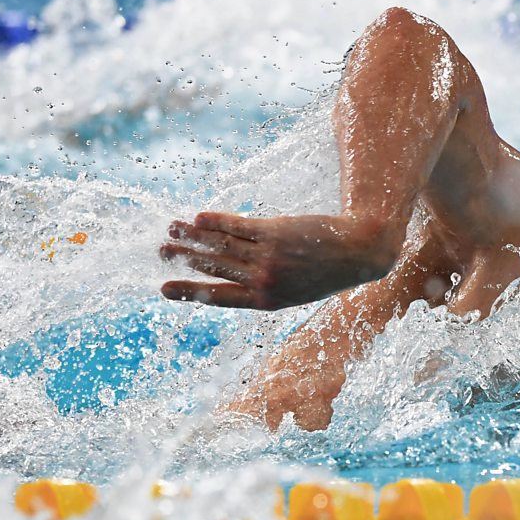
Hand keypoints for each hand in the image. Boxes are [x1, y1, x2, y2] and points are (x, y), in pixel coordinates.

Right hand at [159, 211, 394, 309]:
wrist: (360, 252)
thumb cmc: (329, 272)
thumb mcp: (298, 291)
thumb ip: (267, 287)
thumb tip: (234, 278)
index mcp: (268, 301)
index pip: (218, 297)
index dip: (188, 293)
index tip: (163, 289)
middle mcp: (264, 281)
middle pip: (214, 268)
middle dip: (184, 259)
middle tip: (159, 251)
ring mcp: (268, 256)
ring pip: (221, 246)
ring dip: (193, 236)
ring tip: (172, 228)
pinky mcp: (275, 231)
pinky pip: (238, 226)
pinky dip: (216, 221)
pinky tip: (199, 217)